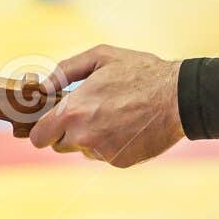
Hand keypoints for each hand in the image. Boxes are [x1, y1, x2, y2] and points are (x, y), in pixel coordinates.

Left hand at [28, 45, 184, 166]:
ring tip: (114, 115)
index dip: (43, 129)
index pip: (39, 136)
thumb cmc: (139, 72)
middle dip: (67, 132)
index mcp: (73, 111)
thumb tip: (43, 85)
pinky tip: (128, 126)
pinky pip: (105, 155)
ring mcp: (102, 151)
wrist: (178, 97)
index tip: (50, 122)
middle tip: (87, 114)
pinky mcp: (119, 161)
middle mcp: (84, 136)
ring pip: (84, 150)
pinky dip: (112, 144)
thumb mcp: (101, 57)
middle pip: (59, 145)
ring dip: (91, 138)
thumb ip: (65, 70)